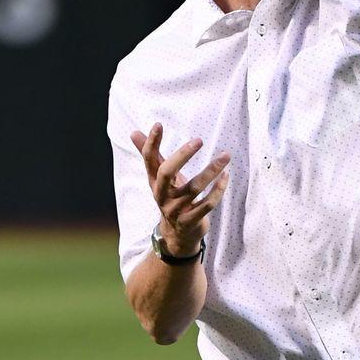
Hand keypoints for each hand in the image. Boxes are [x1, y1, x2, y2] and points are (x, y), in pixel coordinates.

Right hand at [130, 122, 230, 255]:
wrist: (176, 235)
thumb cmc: (170, 198)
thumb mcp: (159, 178)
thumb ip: (151, 156)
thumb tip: (133, 132)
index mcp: (154, 182)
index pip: (149, 159)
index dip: (151, 142)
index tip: (158, 124)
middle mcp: (162, 194)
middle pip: (167, 172)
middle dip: (182, 155)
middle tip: (199, 140)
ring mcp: (176, 209)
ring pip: (193, 188)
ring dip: (211, 170)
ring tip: (225, 156)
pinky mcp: (190, 220)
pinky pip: (206, 204)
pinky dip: (218, 190)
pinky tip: (226, 176)